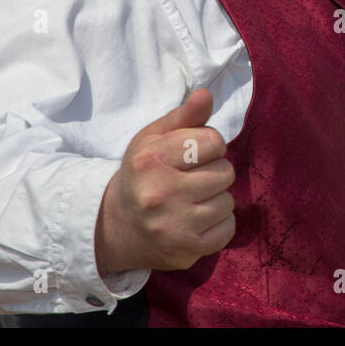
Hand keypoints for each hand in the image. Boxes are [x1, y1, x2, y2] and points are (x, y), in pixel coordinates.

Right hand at [95, 88, 235, 274]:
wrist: (116, 227)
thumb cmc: (143, 174)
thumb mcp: (154, 138)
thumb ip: (184, 116)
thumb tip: (206, 94)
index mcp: (151, 160)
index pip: (214, 140)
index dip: (209, 145)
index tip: (193, 154)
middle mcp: (159, 194)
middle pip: (226, 171)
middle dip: (213, 171)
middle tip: (190, 179)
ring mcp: (173, 226)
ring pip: (228, 201)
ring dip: (216, 198)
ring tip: (192, 200)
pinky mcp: (185, 251)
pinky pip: (228, 228)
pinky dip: (219, 224)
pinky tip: (196, 220)